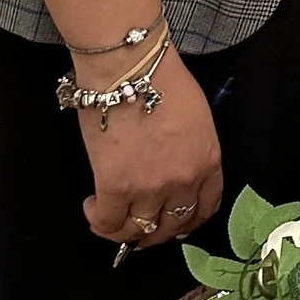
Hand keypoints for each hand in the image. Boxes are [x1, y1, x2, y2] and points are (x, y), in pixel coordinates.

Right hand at [77, 51, 225, 253]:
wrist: (130, 67)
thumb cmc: (160, 79)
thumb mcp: (196, 119)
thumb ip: (190, 150)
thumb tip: (169, 165)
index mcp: (208, 162)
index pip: (205, 208)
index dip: (187, 221)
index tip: (174, 221)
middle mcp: (184, 182)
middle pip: (172, 226)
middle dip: (156, 231)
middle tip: (138, 224)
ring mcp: (151, 188)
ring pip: (139, 230)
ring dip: (124, 231)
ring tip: (110, 216)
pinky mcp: (116, 187)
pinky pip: (108, 222)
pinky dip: (98, 221)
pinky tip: (92, 207)